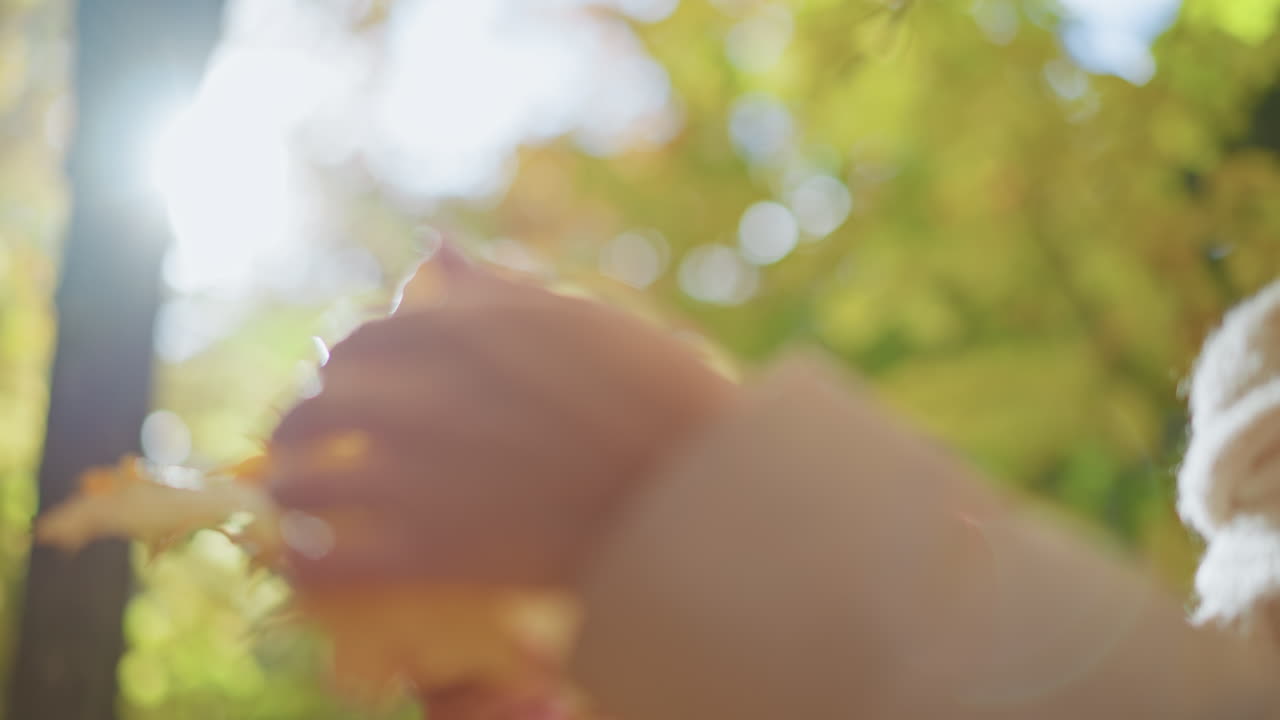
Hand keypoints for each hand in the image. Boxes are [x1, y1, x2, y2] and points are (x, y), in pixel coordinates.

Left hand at [269, 246, 733, 585]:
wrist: (694, 490)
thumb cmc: (656, 398)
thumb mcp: (581, 321)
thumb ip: (495, 290)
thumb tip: (435, 246)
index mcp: (455, 333)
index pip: (359, 345)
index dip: (346, 372)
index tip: (351, 391)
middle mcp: (418, 396)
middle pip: (315, 411)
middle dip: (302, 431)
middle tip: (312, 451)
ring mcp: (417, 476)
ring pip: (303, 483)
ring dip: (292, 495)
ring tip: (299, 510)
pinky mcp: (429, 551)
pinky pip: (331, 563)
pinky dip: (312, 565)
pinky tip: (317, 566)